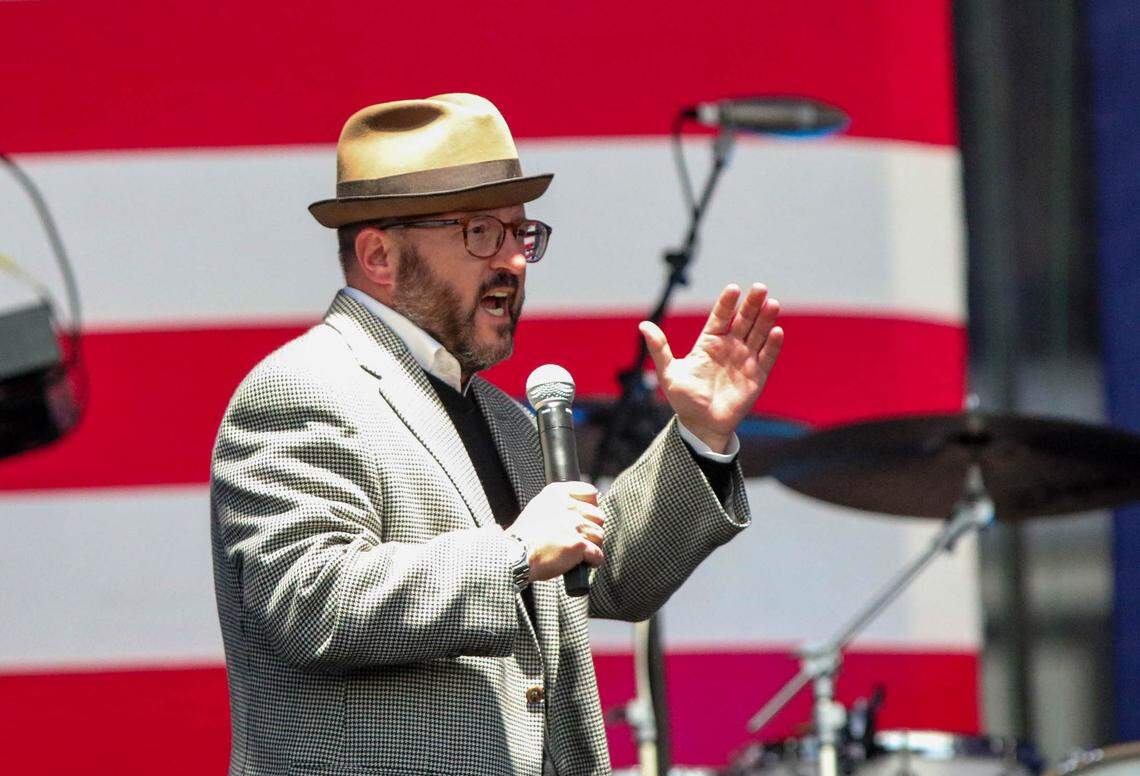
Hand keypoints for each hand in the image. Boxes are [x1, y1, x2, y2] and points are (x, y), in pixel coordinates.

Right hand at [509, 481, 605, 580]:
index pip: (591, 493)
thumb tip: (579, 507)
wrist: (514, 555)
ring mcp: (574, 524)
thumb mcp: (538, 507)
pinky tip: (583, 563)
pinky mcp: (579, 544)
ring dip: (591, 546)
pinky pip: (598, 554)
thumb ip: (559, 503)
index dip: (590, 508)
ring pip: (599, 535)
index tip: (583, 518)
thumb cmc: (523, 537)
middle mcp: (568, 506)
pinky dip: (592, 561)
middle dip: (591, 529)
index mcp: (558, 493)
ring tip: (576, 552)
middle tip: (577, 539)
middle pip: (598, 516)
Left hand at [639, 283, 783, 452]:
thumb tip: (643, 325)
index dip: (727, 303)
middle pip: (743, 320)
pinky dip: (773, 344)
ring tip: (772, 303)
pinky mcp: (757, 376)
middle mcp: (730, 346)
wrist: (701, 425)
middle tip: (759, 287)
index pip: (720, 317)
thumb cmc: (684, 399)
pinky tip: (777, 330)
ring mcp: (745, 359)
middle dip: (752, 304)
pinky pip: (767, 357)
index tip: (733, 288)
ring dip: (766, 319)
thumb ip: (659, 348)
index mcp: (709, 342)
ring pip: (758, 334)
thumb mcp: (668, 373)